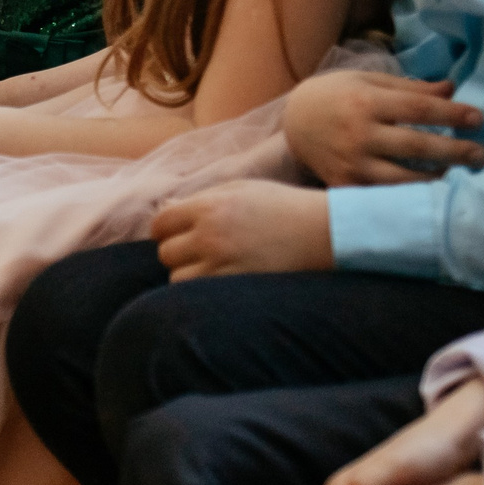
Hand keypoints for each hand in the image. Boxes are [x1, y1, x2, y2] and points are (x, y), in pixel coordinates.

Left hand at [152, 181, 333, 278]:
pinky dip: (203, 290)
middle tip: (200, 252)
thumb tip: (162, 208)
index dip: (166, 230)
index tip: (179, 234)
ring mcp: (222, 264)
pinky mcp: (236, 287)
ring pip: (177, 278)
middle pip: (165, 253)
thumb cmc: (280, 207)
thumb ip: (200, 199)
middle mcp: (210, 236)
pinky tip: (220, 281)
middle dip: (177, 253)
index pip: (160, 224)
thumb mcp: (240, 189)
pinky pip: (199, 295)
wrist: (322, 232)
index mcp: (209, 207)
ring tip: (211, 268)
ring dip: (188, 275)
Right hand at [283, 70, 483, 186]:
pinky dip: (408, 195)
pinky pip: (383, 195)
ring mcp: (352, 164)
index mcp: (366, 102)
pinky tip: (428, 192)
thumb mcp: (368, 81)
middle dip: (455, 151)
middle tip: (481, 154)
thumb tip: (451, 89)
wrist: (293, 121)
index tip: (478, 119)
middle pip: (417, 146)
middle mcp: (359, 134)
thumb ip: (410, 88)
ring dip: (437, 179)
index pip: (419, 109)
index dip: (453, 115)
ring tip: (459, 176)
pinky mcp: (345, 185)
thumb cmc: (335, 95)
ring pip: (403, 179)